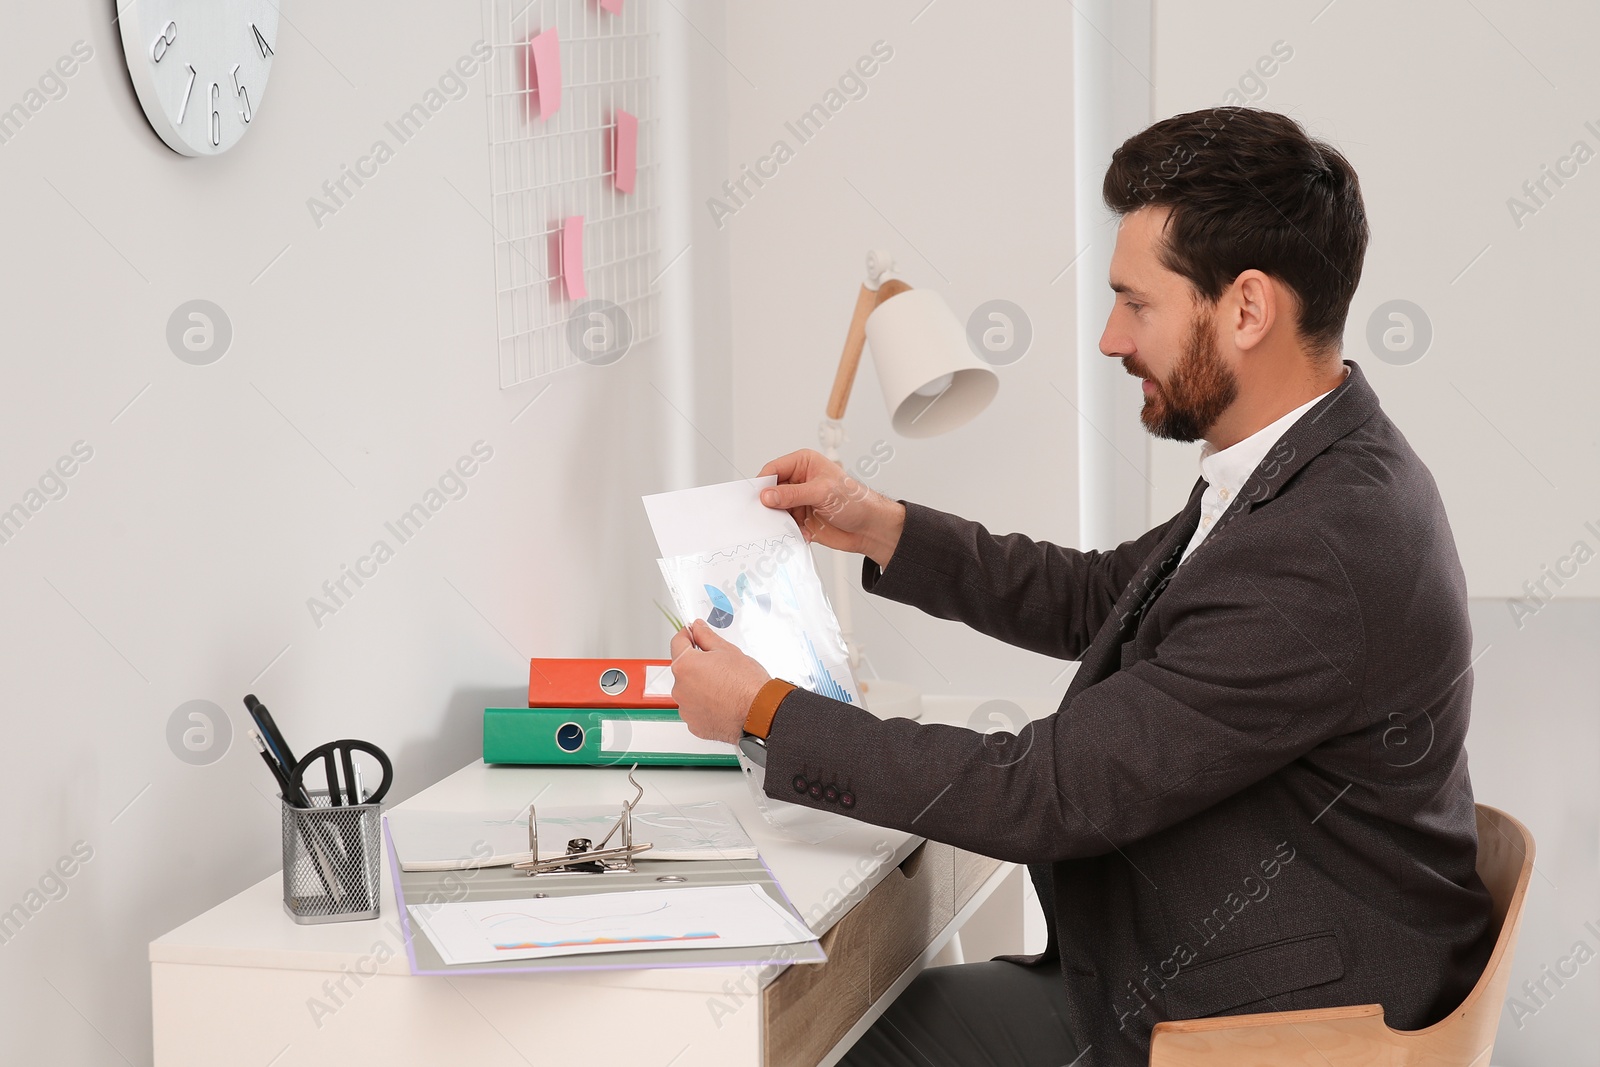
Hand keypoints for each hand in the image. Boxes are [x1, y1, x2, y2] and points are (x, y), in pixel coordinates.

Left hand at [669, 620, 770, 744]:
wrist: (760, 713)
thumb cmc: (747, 684)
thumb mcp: (728, 651)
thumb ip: (706, 637)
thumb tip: (698, 629)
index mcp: (685, 666)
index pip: (677, 643)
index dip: (687, 635)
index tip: (693, 634)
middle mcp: (680, 688)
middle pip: (683, 670)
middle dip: (697, 665)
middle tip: (719, 666)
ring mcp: (686, 709)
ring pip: (689, 691)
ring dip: (700, 687)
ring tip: (723, 687)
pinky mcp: (694, 725)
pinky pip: (695, 710)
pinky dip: (705, 705)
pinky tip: (722, 702)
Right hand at [758, 448, 905, 568]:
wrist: (869, 527)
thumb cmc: (855, 501)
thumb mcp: (822, 492)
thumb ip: (793, 494)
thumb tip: (767, 495)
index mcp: (804, 464)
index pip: (774, 469)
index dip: (764, 483)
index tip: (757, 498)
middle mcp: (799, 481)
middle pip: (771, 491)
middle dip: (769, 504)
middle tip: (768, 515)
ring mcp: (799, 501)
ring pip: (776, 510)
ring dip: (781, 521)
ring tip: (791, 525)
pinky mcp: (800, 519)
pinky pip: (785, 525)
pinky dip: (790, 531)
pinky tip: (803, 532)